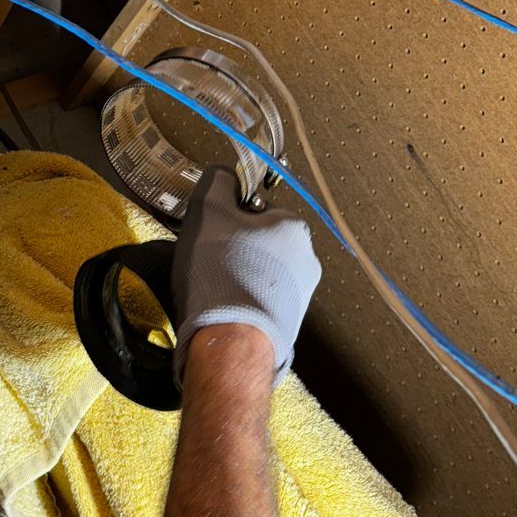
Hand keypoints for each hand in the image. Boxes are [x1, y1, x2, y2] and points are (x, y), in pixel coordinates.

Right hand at [172, 166, 320, 388]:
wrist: (230, 341)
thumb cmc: (220, 268)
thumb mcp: (208, 209)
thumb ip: (217, 182)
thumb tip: (224, 175)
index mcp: (294, 228)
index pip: (259, 211)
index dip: (231, 219)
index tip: (214, 233)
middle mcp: (308, 261)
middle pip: (263, 243)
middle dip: (239, 250)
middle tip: (210, 261)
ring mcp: (301, 297)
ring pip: (263, 275)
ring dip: (242, 277)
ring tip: (215, 289)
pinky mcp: (290, 326)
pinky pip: (262, 303)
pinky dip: (245, 303)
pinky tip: (225, 310)